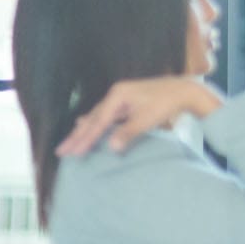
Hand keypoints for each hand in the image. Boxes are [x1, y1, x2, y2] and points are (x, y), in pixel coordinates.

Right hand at [54, 77, 224, 155]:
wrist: (183, 90)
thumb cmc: (166, 103)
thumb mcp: (147, 119)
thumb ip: (128, 133)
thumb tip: (111, 148)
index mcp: (117, 95)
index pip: (97, 122)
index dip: (85, 139)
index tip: (73, 153)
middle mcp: (115, 95)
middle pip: (92, 119)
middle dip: (77, 136)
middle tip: (61, 151)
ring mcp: (120, 97)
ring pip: (97, 117)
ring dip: (84, 131)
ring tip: (69, 143)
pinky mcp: (126, 102)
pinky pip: (106, 115)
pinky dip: (96, 123)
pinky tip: (85, 124)